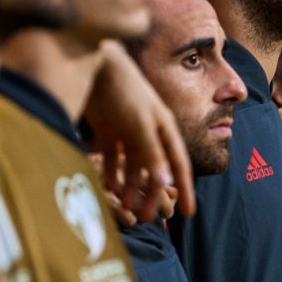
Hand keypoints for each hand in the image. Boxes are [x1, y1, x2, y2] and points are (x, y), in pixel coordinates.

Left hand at [84, 41, 194, 222]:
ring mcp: (126, 131)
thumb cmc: (124, 90)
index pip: (177, 163)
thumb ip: (151, 154)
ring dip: (131, 187)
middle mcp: (147, 131)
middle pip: (153, 169)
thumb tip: (165, 183)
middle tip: (147, 217)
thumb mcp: (140, 125)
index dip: (183, 187)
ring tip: (127, 207)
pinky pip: (112, 158)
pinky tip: (109, 188)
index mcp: (164, 128)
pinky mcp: (106, 130)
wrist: (93, 64)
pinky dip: (112, 173)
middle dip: (151, 193)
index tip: (187, 212)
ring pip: (132, 167)